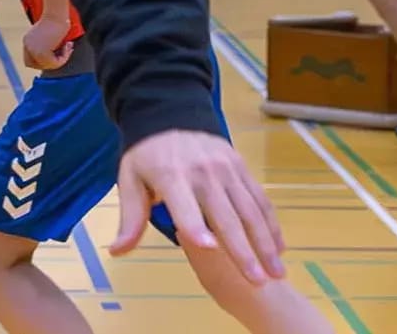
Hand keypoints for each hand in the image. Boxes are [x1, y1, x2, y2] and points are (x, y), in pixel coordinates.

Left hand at [19, 15, 75, 71]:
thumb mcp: (48, 35)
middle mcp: (27, 46)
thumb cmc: (56, 20)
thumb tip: (52, 62)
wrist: (57, 13)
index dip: (43, 62)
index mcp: (27, 42)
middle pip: (37, 66)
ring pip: (47, 65)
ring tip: (68, 47)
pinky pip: (54, 63)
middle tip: (64, 52)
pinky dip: (64, 57)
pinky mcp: (42, 52)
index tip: (56, 54)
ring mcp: (33, 50)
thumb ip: (46, 47)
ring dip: (60, 59)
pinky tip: (68, 46)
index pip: (30, 62)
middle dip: (51, 62)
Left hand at [112, 130, 285, 281]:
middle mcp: (204, 173)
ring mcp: (227, 169)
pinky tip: (280, 248)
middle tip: (257, 282)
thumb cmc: (147, 156)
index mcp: (171, 176)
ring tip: (277, 272)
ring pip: (251, 211)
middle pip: (226, 216)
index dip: (195, 226)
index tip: (209, 249)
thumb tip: (117, 251)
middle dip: (243, 251)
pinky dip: (272, 225)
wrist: (170, 114)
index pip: (185, 206)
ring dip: (266, 243)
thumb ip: (130, 219)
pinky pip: (260, 199)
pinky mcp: (241, 167)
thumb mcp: (129, 181)